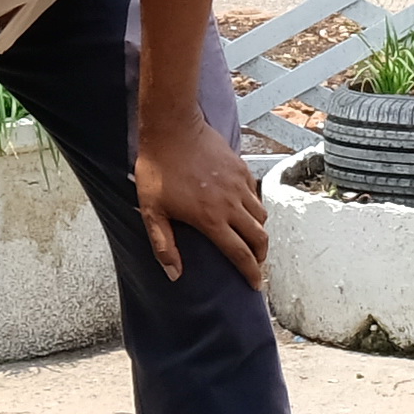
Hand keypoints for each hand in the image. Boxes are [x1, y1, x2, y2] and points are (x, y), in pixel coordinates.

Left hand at [136, 120, 270, 286]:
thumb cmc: (158, 170)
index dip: (250, 273)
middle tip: (256, 265)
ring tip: (250, 239)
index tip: (254, 284)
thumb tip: (175, 274)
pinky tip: (243, 210)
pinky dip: (254, 208)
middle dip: (261, 256)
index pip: (240, 254)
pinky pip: (255, 195)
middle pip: (259, 238)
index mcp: (211, 219)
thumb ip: (164, 244)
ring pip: (261, 217)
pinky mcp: (242, 169)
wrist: (172, 129)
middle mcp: (231, 205)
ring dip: (259, 233)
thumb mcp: (152, 211)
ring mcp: (239, 185)